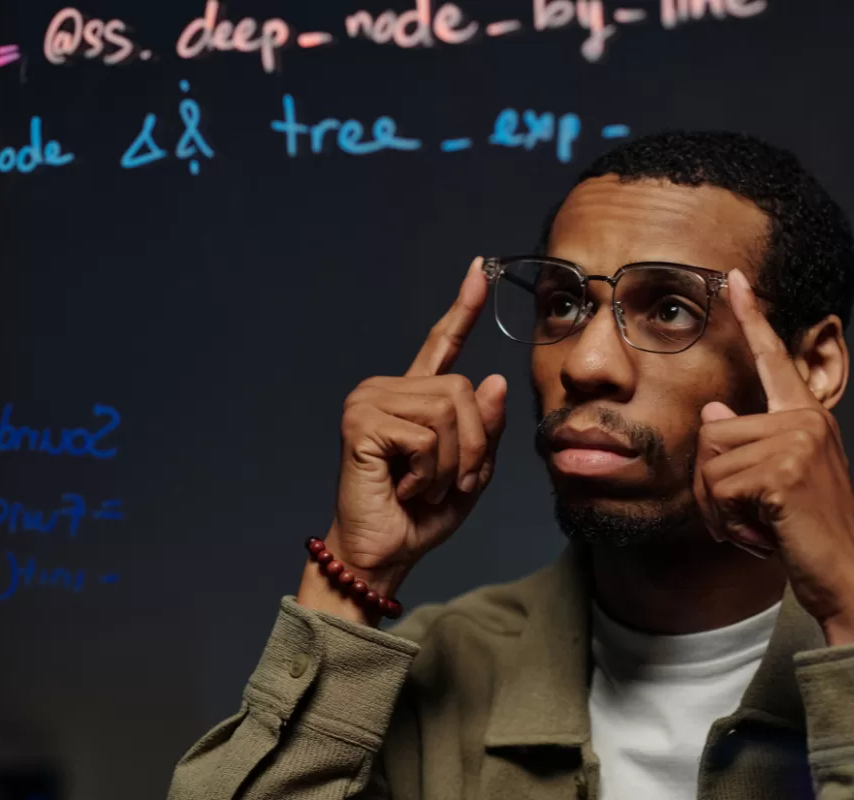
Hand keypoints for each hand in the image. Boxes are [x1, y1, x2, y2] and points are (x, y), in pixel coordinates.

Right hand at [320, 256, 507, 598]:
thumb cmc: (420, 517)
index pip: (442, 344)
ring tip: (422, 488)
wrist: (381, 555)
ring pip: (449, 413)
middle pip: (464, 390)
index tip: (479, 269)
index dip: (463, 308)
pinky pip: (426, 437)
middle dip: (473, 447)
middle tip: (446, 484)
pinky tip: (403, 488)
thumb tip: (492, 378)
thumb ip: (485, 429)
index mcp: (412, 397)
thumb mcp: (470, 473)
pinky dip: (428, 473)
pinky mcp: (361, 423)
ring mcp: (369, 401)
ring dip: (451, 465)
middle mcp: (386, 389)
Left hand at [693, 269, 853, 645]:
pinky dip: (728, 522)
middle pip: (712, 434)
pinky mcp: (783, 470)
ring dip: (720, 509)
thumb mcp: (776, 484)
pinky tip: (763, 536)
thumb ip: (751, 446)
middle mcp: (806, 421)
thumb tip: (715, 413)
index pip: (775, 360)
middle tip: (752, 517)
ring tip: (760, 527)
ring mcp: (797, 442)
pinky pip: (717, 488)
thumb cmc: (808, 535)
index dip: (753, 318)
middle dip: (715, 487)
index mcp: (807, 418)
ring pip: (709, 464)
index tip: (734, 279)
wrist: (847, 581)